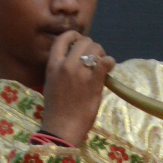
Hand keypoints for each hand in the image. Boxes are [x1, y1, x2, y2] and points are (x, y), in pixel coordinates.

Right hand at [37, 31, 112, 147]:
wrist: (61, 126)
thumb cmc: (57, 108)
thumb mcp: (53, 83)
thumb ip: (62, 69)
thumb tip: (78, 61)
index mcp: (52, 65)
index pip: (62, 39)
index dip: (74, 36)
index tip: (81, 42)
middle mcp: (65, 65)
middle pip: (83, 41)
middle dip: (92, 46)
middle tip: (96, 57)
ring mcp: (80, 72)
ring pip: (95, 48)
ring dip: (101, 53)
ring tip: (102, 64)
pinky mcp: (93, 81)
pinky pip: (106, 62)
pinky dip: (110, 62)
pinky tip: (109, 68)